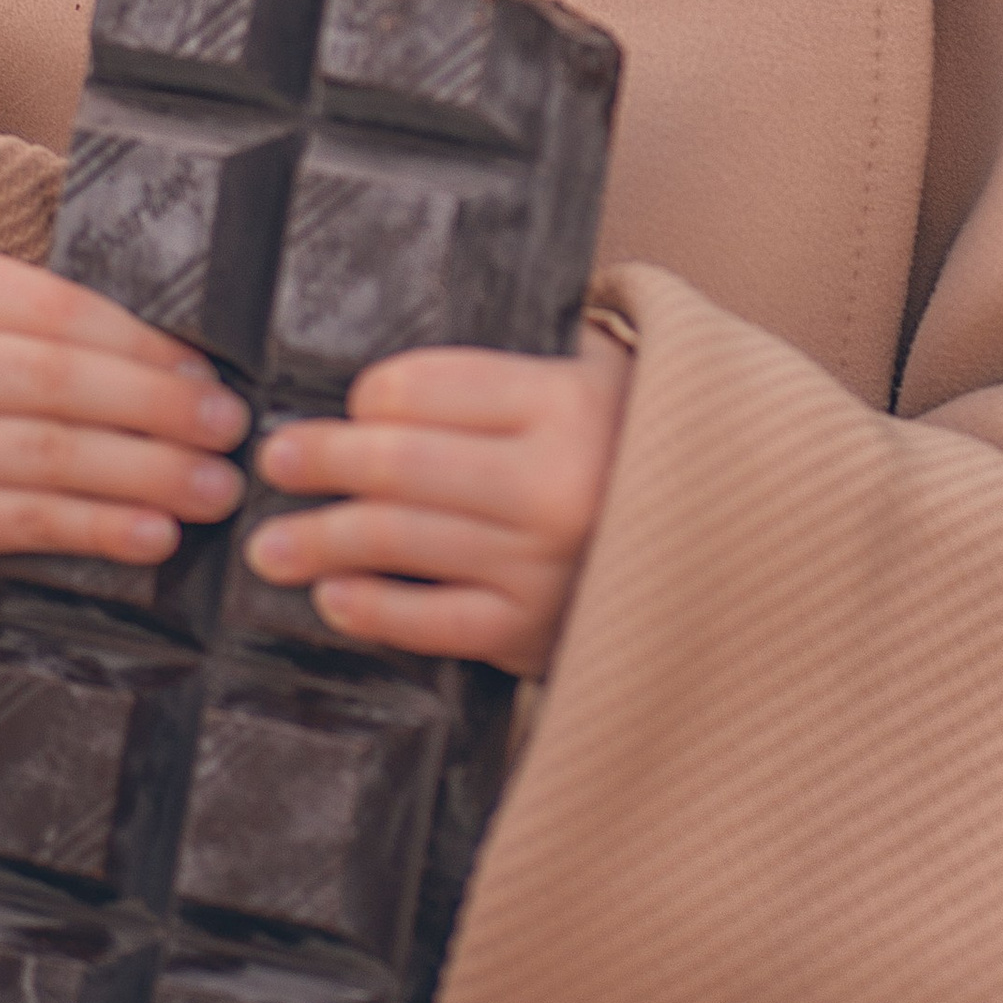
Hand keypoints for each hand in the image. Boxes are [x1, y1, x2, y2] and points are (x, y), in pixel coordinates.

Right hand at [0, 247, 249, 583]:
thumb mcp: (3, 326)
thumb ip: (79, 333)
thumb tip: (199, 374)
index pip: (57, 309)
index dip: (141, 345)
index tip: (208, 374)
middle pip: (53, 380)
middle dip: (155, 407)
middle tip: (228, 430)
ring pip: (47, 454)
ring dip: (145, 473)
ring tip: (213, 489)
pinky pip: (29, 521)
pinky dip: (102, 529)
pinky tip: (158, 534)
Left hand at [245, 324, 628, 677]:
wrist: (732, 547)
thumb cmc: (638, 449)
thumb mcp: (603, 378)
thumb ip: (516, 371)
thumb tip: (394, 385)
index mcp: (565, 401)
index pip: (428, 388)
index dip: (372, 396)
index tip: (351, 406)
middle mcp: (552, 482)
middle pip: (400, 464)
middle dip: (323, 460)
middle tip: (273, 461)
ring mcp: (540, 563)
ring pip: (400, 542)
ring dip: (321, 541)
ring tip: (269, 546)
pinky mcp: (532, 631)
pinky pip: (432, 621)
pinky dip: (374, 610)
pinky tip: (333, 597)